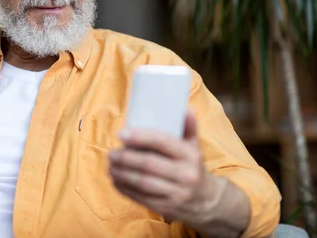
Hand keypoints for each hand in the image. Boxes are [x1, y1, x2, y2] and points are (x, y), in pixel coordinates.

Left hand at [109, 111, 220, 225]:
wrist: (206, 202)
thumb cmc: (192, 166)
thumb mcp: (194, 146)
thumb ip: (188, 127)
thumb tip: (184, 107)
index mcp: (190, 155)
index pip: (162, 142)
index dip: (140, 137)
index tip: (121, 134)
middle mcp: (185, 175)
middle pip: (149, 164)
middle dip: (126, 158)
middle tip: (111, 153)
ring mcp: (177, 194)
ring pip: (143, 183)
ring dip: (122, 174)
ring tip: (111, 166)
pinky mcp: (167, 208)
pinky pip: (141, 198)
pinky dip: (125, 189)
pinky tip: (116, 181)